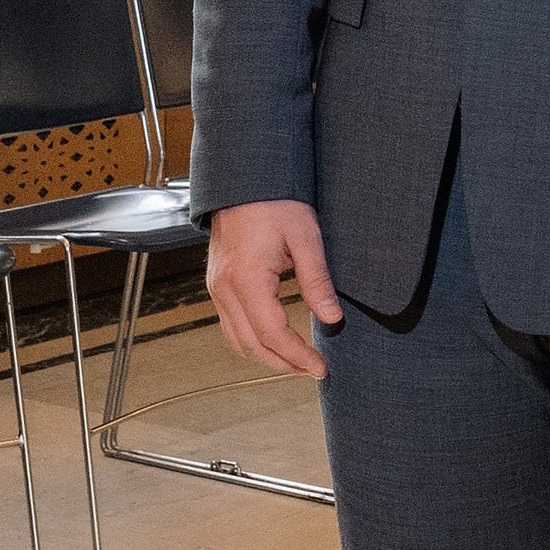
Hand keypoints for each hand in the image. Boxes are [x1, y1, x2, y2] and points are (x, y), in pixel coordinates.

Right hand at [208, 199, 341, 379]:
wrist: (244, 179)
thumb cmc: (275, 202)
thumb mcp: (306, 238)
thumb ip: (318, 281)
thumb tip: (333, 317)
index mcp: (247, 279)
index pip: (273, 334)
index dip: (298, 356)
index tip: (321, 367)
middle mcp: (225, 288)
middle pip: (252, 345)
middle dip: (284, 363)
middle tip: (314, 370)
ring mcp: (217, 287)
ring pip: (237, 340)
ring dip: (266, 356)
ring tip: (297, 362)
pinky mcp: (218, 284)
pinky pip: (230, 325)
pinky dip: (251, 341)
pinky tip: (274, 341)